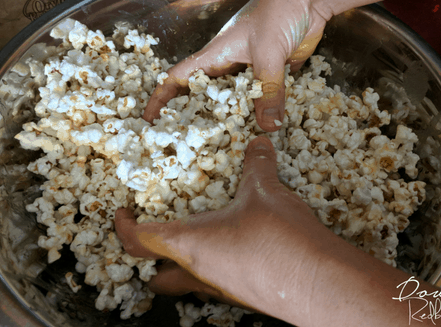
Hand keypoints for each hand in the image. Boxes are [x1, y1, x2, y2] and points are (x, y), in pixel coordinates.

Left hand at [115, 136, 326, 322]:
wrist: (319, 283)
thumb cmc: (280, 239)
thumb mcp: (265, 191)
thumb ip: (257, 165)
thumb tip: (258, 144)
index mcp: (189, 244)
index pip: (138, 240)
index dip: (123, 225)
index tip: (121, 212)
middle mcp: (199, 272)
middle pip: (156, 275)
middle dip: (150, 257)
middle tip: (158, 232)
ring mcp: (221, 289)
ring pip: (187, 281)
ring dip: (183, 261)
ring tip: (199, 234)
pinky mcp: (243, 295)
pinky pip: (216, 283)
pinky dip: (214, 265)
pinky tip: (236, 247)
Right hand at [142, 0, 329, 131]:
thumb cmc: (279, 11)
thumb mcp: (268, 51)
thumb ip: (267, 89)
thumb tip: (267, 127)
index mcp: (215, 55)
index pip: (179, 77)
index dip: (161, 97)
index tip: (150, 120)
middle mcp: (229, 66)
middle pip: (205, 96)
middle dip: (196, 119)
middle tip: (190, 145)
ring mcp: (250, 71)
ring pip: (235, 102)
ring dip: (232, 121)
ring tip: (226, 146)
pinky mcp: (272, 75)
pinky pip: (261, 100)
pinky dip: (261, 114)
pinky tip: (261, 131)